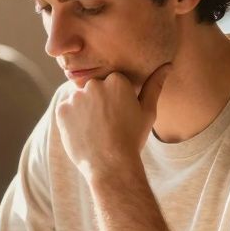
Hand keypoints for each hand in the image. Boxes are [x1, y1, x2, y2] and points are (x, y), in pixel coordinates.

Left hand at [56, 63, 170, 181]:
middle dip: (99, 103)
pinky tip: (83, 133)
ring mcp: (76, 97)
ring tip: (96, 130)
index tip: (119, 116)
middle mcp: (94, 84)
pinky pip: (66, 111)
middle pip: (95, 89)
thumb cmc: (132, 138)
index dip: (116, 102)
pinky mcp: (62, 110)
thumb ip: (154, 85)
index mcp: (117, 80)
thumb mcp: (147, 112)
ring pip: (80, 100)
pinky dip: (72, 120)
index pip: (112, 84)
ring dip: (84, 111)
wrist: (111, 165)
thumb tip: (167, 65)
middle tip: (107, 125)